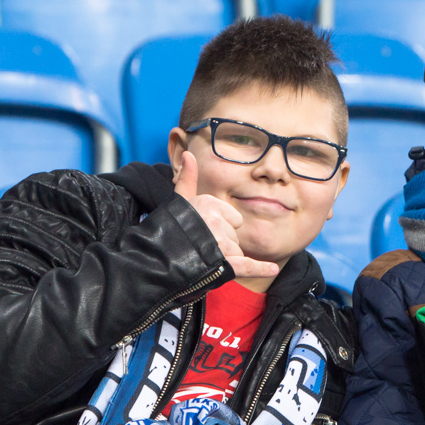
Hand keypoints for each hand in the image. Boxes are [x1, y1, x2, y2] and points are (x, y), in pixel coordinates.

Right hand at [173, 150, 278, 279]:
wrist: (152, 260)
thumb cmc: (168, 230)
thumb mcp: (179, 201)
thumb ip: (188, 179)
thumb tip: (189, 155)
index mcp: (210, 203)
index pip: (234, 219)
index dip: (219, 228)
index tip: (201, 232)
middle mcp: (216, 220)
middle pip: (235, 236)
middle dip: (221, 244)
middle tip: (198, 247)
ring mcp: (220, 243)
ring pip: (236, 252)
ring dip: (223, 259)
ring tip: (200, 260)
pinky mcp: (223, 264)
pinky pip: (247, 266)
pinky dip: (260, 269)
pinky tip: (272, 269)